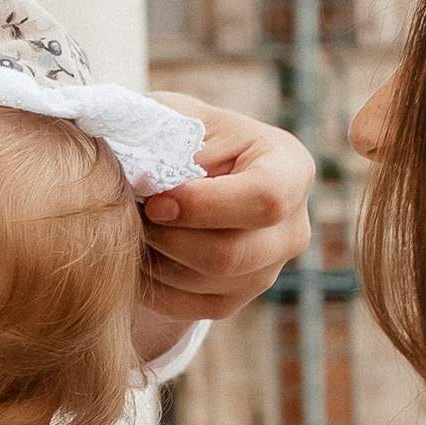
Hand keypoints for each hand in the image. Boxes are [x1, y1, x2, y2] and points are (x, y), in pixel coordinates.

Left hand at [133, 102, 312, 358]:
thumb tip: (138, 176)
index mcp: (290, 168)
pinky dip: (154, 284)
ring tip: (133, 226)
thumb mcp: (176, 118)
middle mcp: (292, 227)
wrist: (181, 172)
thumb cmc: (180, 136)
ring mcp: (269, 270)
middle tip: (135, 214)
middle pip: (231, 254)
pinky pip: (190, 306)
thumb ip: (163, 137)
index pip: (265, 198)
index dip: (204, 205)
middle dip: (170, 238)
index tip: (155, 200)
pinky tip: (139, 251)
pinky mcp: (236, 299)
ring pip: (206, 283)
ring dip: (156, 259)